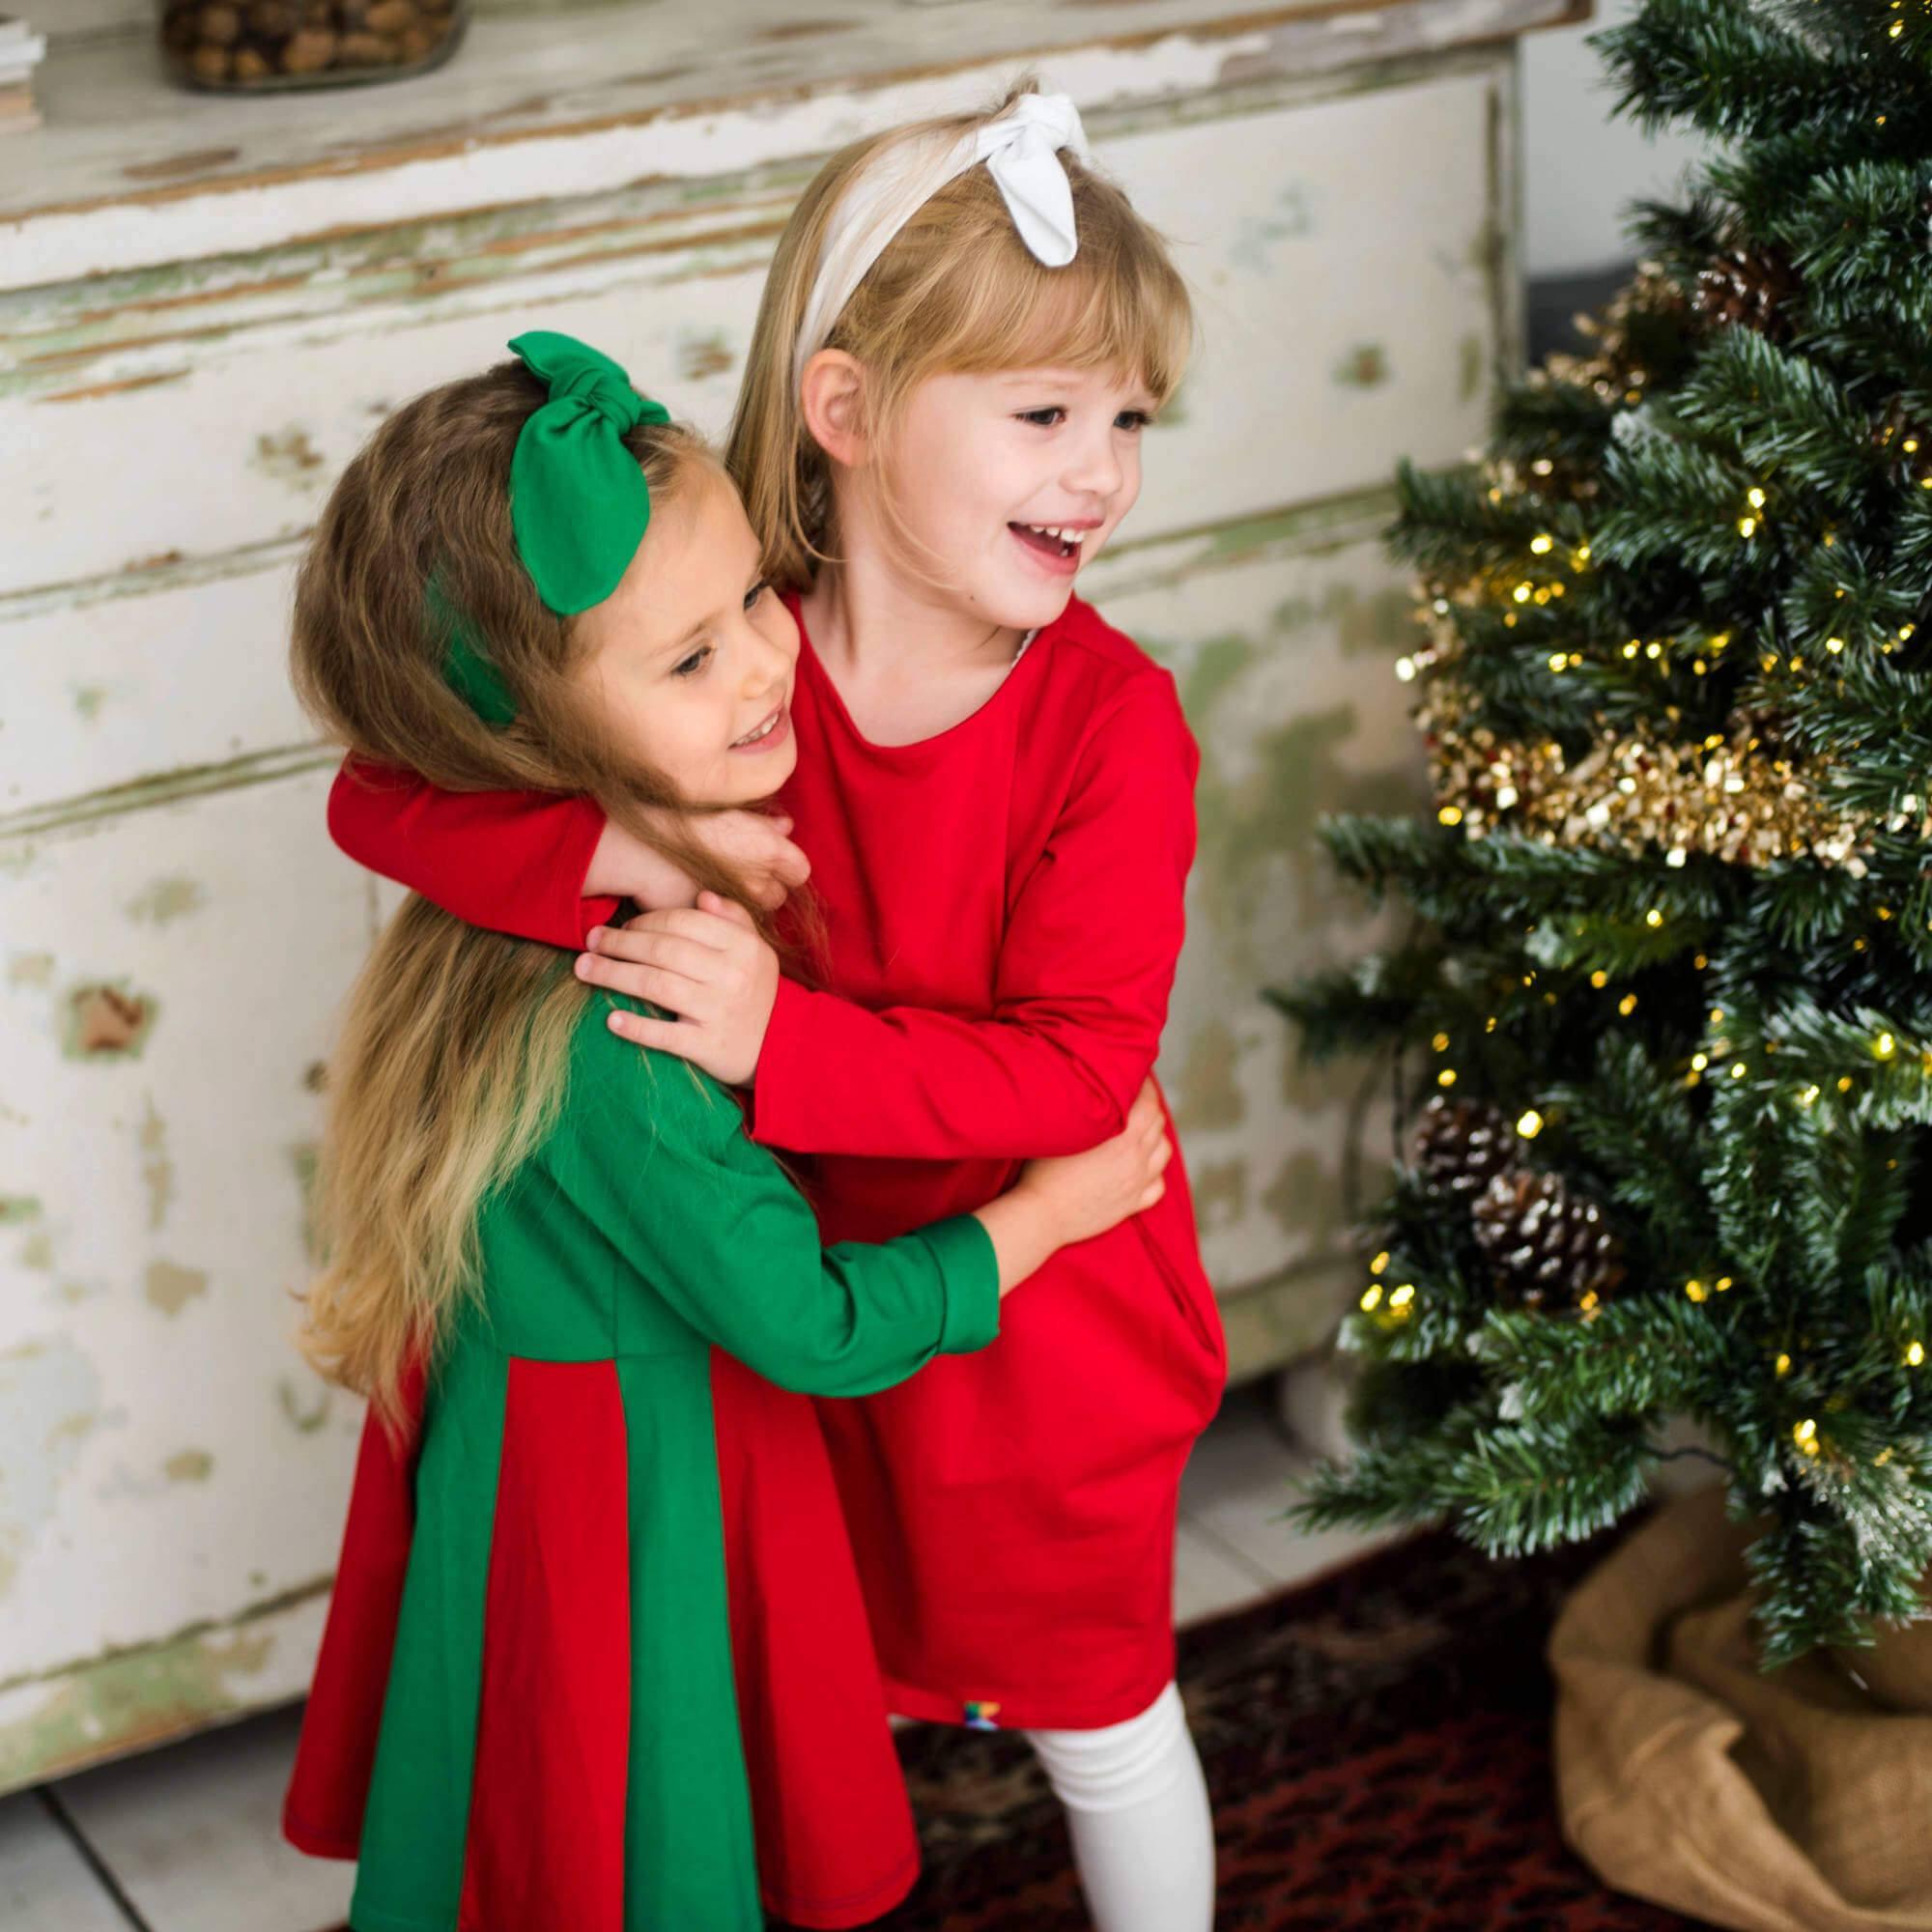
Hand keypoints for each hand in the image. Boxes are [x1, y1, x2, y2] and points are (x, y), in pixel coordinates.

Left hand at [579, 893, 778, 1086]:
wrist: (786, 1049)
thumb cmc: (760, 993)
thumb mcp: (757, 951)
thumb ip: (733, 919)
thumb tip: (701, 896)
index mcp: (742, 947)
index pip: (683, 922)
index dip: (646, 920)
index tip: (621, 925)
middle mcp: (731, 975)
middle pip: (662, 951)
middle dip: (620, 942)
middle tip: (591, 941)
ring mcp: (718, 1011)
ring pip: (656, 985)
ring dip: (613, 975)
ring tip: (584, 969)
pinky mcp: (708, 1046)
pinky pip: (665, 1035)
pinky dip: (636, 1026)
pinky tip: (611, 1018)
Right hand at [584, 809, 808, 912]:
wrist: (635, 848)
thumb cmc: (678, 820)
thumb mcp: (726, 812)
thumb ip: (762, 823)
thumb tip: (785, 826)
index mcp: (768, 849)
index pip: (799, 870)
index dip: (786, 866)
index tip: (770, 862)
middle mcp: (758, 880)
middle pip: (777, 896)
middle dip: (764, 888)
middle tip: (739, 875)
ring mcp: (736, 904)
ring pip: (753, 913)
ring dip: (743, 904)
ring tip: (719, 889)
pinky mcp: (712, 921)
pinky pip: (726, 924)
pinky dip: (719, 917)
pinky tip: (701, 900)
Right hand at [1014, 1079, 1171, 1246]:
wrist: (1042, 1215)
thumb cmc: (1043, 1170)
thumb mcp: (1063, 1130)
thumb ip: (1083, 1108)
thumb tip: (1087, 1086)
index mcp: (1123, 1137)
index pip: (1148, 1103)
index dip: (1145, 1085)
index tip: (1135, 1075)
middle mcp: (1136, 1159)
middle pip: (1158, 1124)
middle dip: (1150, 1106)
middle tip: (1136, 1097)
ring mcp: (1136, 1184)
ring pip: (1164, 1152)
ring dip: (1157, 1136)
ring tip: (1142, 1130)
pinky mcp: (1131, 1205)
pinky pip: (1158, 1186)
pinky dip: (1155, 1173)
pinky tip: (1143, 1167)